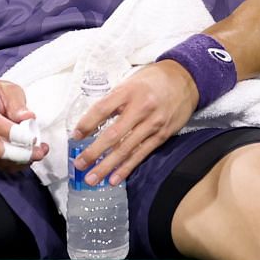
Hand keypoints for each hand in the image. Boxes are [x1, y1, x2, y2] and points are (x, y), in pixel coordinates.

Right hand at [0, 80, 47, 170]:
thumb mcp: (9, 90)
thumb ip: (17, 104)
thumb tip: (28, 117)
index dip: (12, 133)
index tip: (32, 138)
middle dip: (18, 153)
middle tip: (38, 152)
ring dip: (20, 160)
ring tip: (39, 152)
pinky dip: (16, 164)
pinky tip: (30, 156)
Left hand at [71, 61, 198, 186]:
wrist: (185, 80)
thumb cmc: (153, 80)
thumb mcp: (130, 82)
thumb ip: (114, 100)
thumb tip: (92, 122)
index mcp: (128, 91)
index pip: (102, 109)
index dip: (86, 124)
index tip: (75, 136)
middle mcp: (141, 108)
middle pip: (113, 134)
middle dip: (93, 152)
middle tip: (79, 165)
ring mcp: (153, 124)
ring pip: (126, 149)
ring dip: (107, 166)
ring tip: (92, 178)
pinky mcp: (162, 135)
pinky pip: (141, 154)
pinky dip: (127, 168)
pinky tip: (114, 179)